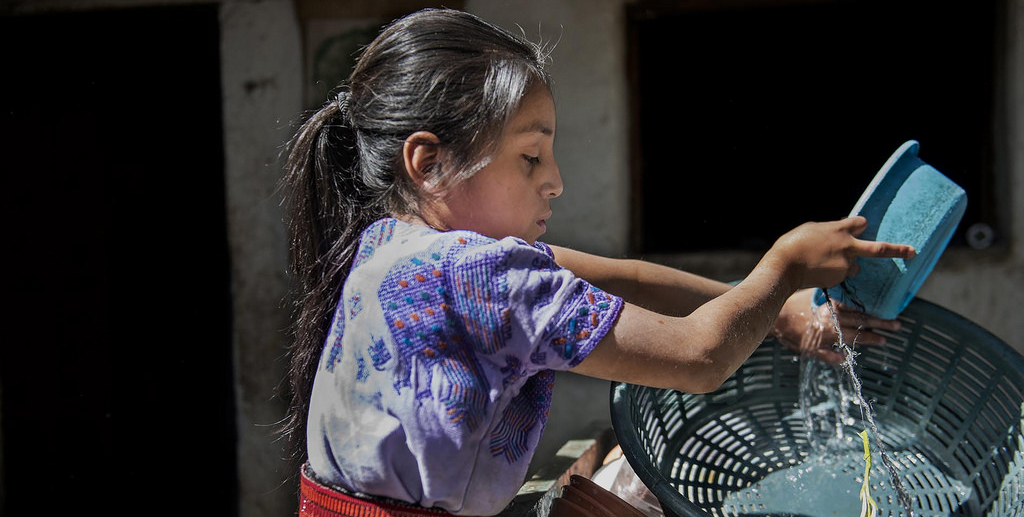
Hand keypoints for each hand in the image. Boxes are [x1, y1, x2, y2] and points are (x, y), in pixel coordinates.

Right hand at [767, 216, 915, 289]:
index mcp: (840, 229)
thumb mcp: (811, 229)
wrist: (784, 266)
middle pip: (878, 248)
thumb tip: (838, 231)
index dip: (860, 225)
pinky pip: (842, 275)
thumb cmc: (792, 244)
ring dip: (847, 265)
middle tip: (913, 252)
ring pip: (854, 266)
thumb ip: (829, 230)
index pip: (860, 223)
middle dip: (898, 250)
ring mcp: (845, 264)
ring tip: (823, 264)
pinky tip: (818, 271)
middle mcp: (847, 246)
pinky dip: (834, 273)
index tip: (862, 227)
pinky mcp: (839, 279)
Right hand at [772, 289, 901, 363]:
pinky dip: (836, 358)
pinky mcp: (812, 348)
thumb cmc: (791, 303)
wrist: (774, 318)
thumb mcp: (810, 294)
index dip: (876, 315)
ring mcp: (823, 338)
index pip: (859, 312)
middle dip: (880, 325)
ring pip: (850, 340)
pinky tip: (845, 360)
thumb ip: (826, 295)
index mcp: (831, 310)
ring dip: (868, 340)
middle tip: (897, 326)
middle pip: (859, 325)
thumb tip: (841, 288)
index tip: (892, 315)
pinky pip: (826, 355)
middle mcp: (831, 324)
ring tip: (883, 340)